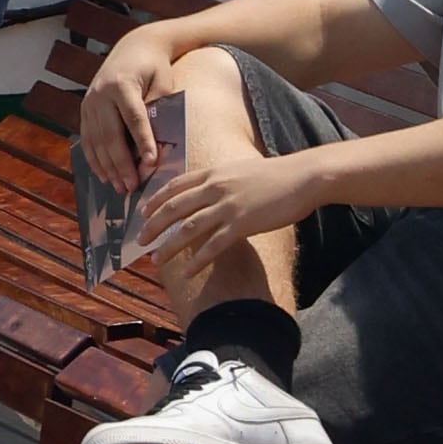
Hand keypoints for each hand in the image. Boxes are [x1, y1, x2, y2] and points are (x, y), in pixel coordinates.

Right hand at [78, 27, 183, 188]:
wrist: (134, 47)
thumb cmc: (155, 68)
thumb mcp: (163, 84)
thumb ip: (158, 111)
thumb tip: (155, 147)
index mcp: (122, 83)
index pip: (133, 117)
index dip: (142, 141)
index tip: (151, 163)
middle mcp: (101, 93)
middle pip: (111, 133)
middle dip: (122, 163)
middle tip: (133, 186)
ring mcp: (89, 101)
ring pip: (96, 140)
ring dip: (107, 166)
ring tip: (120, 187)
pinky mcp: (84, 109)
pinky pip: (87, 139)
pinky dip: (95, 159)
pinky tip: (104, 175)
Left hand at [133, 128, 306, 288]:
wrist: (302, 178)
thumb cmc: (275, 175)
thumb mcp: (239, 170)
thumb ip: (219, 179)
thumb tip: (206, 190)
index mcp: (213, 173)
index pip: (174, 186)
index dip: (156, 201)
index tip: (144, 213)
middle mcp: (214, 187)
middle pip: (174, 208)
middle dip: (153, 226)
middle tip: (140, 241)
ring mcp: (227, 206)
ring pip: (187, 229)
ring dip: (168, 247)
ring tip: (155, 260)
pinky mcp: (242, 224)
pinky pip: (213, 246)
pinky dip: (197, 261)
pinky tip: (187, 273)